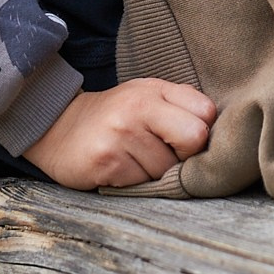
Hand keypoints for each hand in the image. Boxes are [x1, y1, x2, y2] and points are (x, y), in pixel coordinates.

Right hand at [20, 79, 216, 189]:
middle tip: (167, 156)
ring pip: (168, 169)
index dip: (202, 132)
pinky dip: (136, 183)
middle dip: (186, 156)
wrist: (58, 128)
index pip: (206, 112)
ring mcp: (121, 134)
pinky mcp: (107, 162)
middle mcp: (139, 106)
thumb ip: (180, 107)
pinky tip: (121, 169)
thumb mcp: (146, 97)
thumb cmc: (115, 116)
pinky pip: (142, 184)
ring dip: (157, 174)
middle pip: (194, 139)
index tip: (186, 140)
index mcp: (155, 89)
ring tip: (136, 161)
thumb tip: (216, 137)